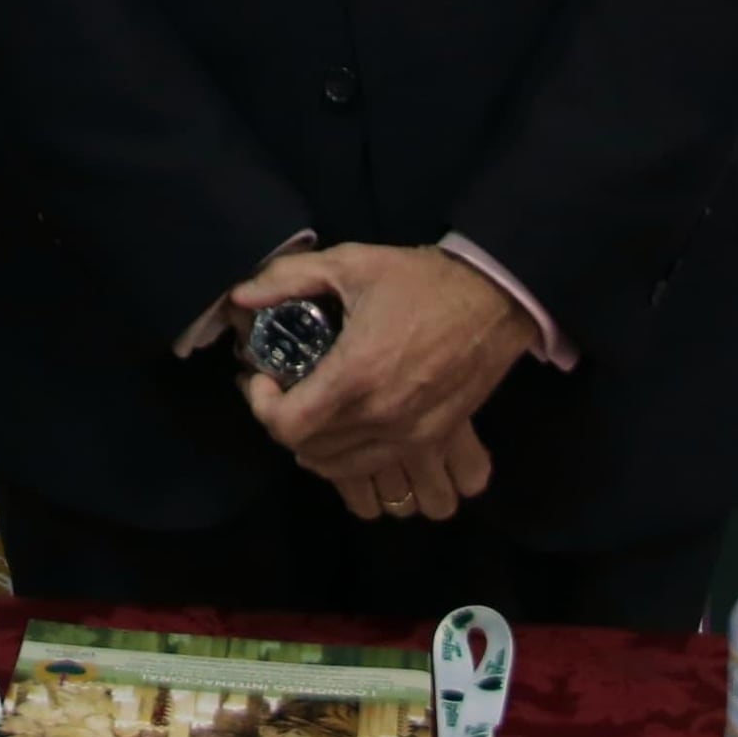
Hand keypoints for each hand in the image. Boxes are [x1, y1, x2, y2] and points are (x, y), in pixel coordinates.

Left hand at [238, 243, 534, 514]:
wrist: (497, 299)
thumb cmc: (422, 279)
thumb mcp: (351, 263)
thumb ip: (289, 278)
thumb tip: (240, 296)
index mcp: (356, 376)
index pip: (287, 426)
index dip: (260, 405)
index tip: (262, 377)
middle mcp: (382, 417)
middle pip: (309, 451)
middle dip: (284, 421)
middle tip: (281, 388)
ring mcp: (412, 435)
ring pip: (342, 471)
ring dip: (316, 446)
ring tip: (312, 410)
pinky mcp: (434, 440)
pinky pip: (380, 473)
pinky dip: (352, 462)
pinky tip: (347, 432)